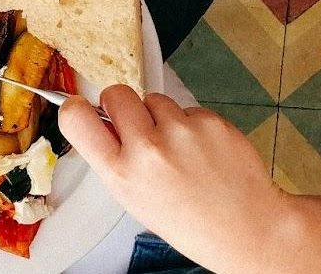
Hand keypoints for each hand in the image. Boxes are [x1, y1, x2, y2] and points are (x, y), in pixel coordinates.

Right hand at [60, 87, 290, 270]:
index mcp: (121, 173)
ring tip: (179, 149)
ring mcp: (181, 131)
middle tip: (137, 125)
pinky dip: (192, 124)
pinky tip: (202, 151)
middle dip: (122, 104)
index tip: (82, 108)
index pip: (77, 118)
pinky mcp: (210, 121)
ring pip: (155, 100)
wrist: (245, 226)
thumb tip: (102, 121)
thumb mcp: (134, 198)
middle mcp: (148, 149)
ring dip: (162, 116)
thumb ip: (114, 159)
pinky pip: (188, 109)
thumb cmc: (189, 219)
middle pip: (116, 94)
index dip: (75, 108)